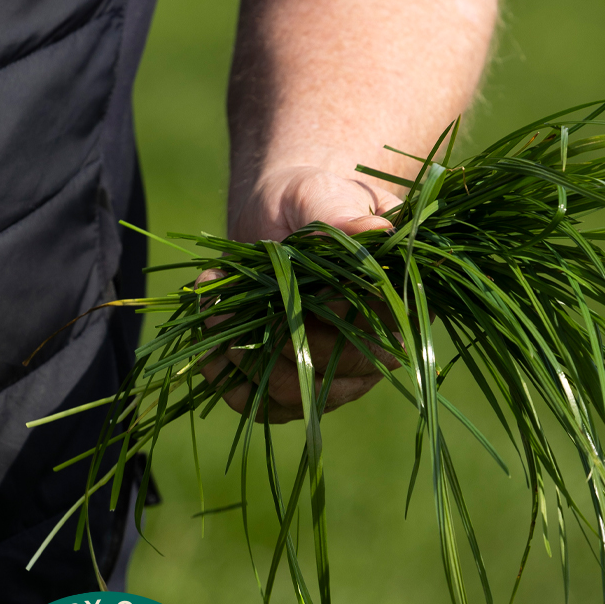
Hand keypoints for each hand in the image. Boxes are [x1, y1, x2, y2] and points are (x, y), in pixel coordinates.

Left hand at [199, 166, 403, 423]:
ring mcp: (335, 378)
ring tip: (212, 311)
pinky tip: (210, 345)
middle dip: (266, 338)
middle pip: (325, 370)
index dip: (320, 315)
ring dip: (240, 356)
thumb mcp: (323, 196)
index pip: (367, 328)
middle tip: (220, 301)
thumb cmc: (309, 201)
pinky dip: (227, 379)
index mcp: (394, 305)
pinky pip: (262, 407)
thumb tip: (375, 232)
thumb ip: (344, 217)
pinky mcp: (295, 392)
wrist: (279, 218)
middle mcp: (374, 351)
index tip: (275, 284)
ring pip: (289, 394)